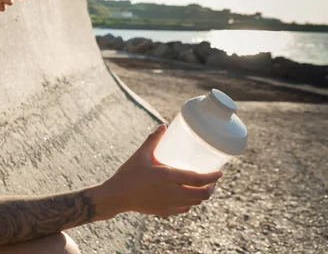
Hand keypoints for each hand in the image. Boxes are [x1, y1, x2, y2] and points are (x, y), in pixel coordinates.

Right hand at [98, 124, 222, 217]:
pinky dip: (190, 202)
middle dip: (210, 187)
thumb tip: (163, 125)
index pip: (198, 179)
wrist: (117, 196)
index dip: (213, 177)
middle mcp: (171, 193)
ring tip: (201, 186)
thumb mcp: (141, 154)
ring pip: (194, 203)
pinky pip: (184, 209)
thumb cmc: (128, 174)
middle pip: (201, 194)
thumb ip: (153, 139)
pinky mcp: (164, 211)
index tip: (220, 172)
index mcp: (167, 177)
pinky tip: (187, 196)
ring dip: (201, 195)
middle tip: (212, 179)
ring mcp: (169, 204)